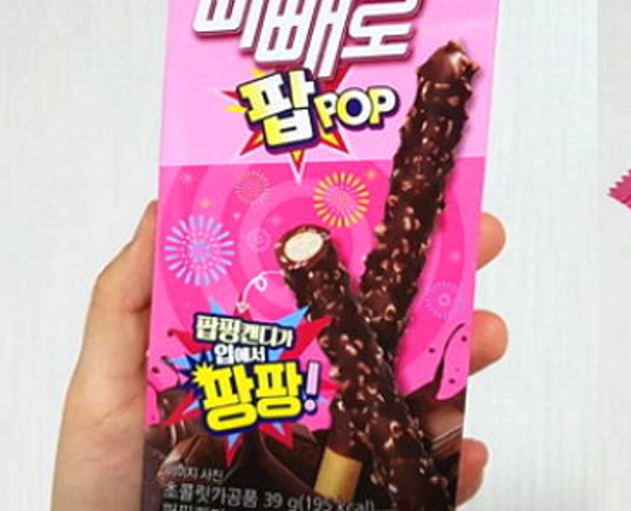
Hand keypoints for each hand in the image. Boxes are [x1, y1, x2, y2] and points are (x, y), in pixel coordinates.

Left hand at [51, 202, 508, 509]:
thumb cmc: (104, 484)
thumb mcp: (106, 384)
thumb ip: (128, 301)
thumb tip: (163, 203)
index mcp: (261, 345)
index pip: (323, 276)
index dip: (370, 229)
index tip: (410, 188)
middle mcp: (312, 386)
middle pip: (388, 322)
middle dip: (444, 276)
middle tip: (480, 241)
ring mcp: (339, 444)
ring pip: (418, 390)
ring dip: (467, 357)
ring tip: (487, 335)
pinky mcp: (359, 496)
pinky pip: (418, 478)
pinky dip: (453, 464)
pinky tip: (466, 450)